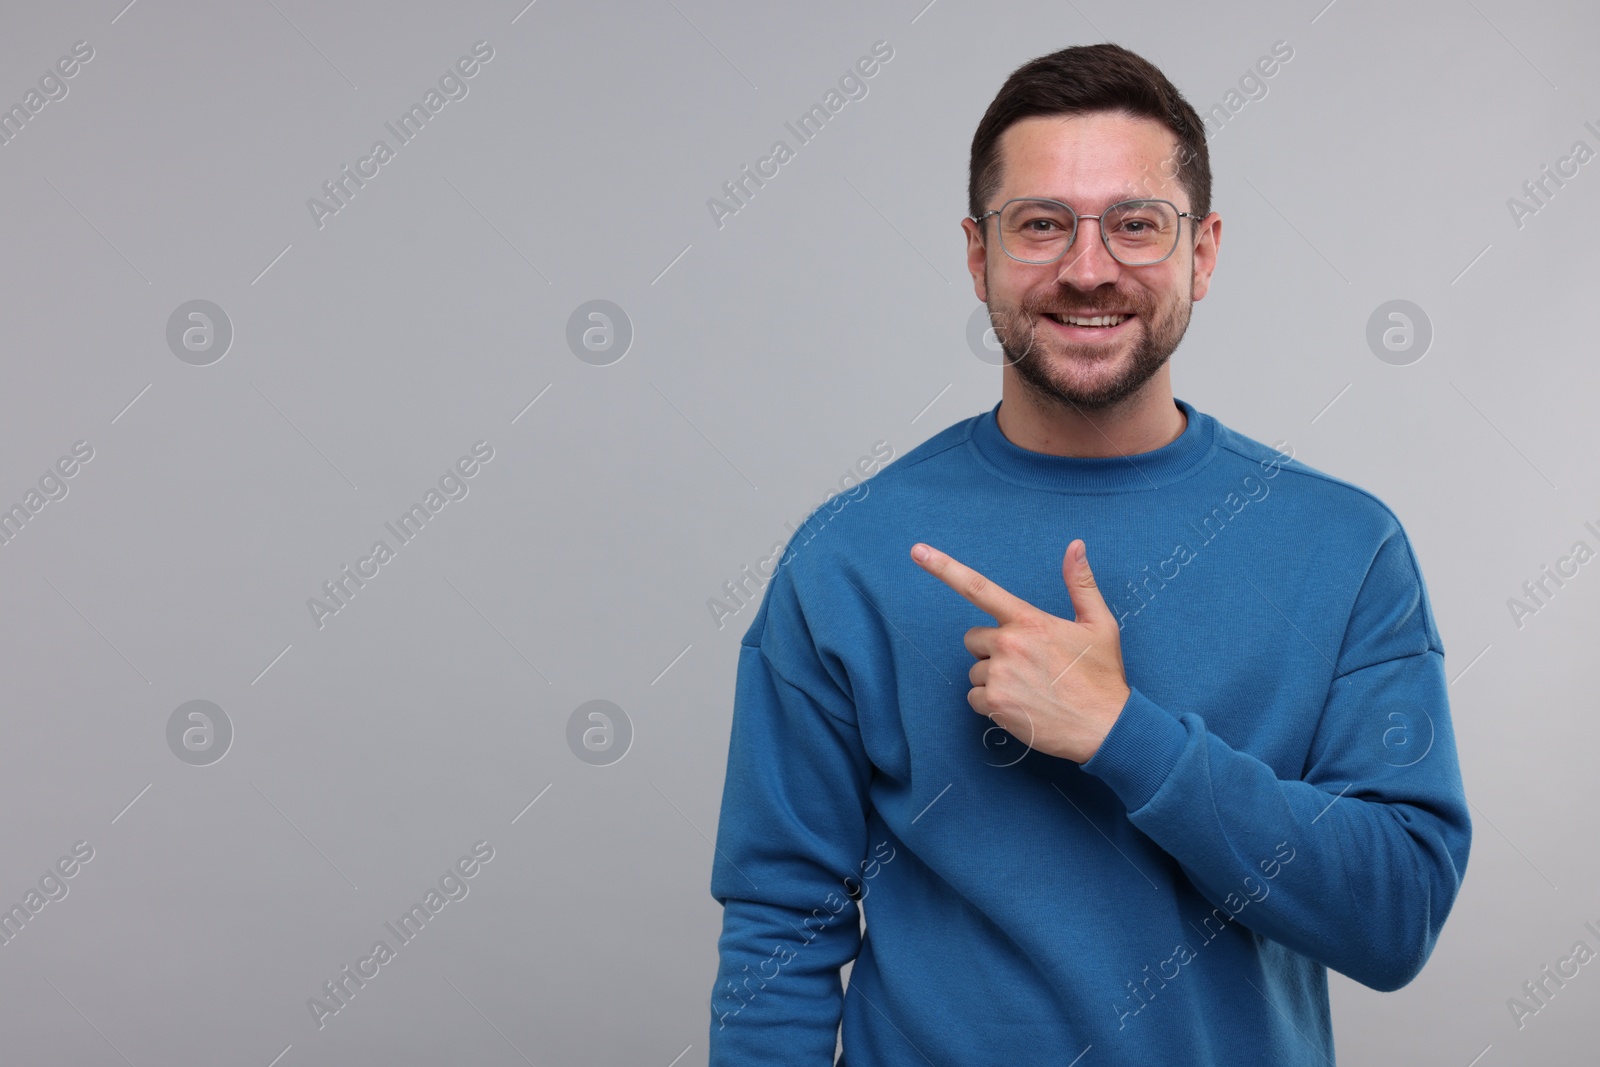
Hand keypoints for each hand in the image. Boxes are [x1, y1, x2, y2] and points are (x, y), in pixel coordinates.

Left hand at [910, 539, 1130, 763]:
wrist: (1107, 727)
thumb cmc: (1102, 676)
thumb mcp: (1099, 624)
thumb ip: (1081, 583)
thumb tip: (1075, 545)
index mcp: (1029, 620)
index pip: (979, 588)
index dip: (944, 567)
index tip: (917, 552)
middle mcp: (1009, 644)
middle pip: (974, 639)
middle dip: (993, 650)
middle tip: (1027, 665)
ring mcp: (999, 675)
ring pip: (976, 671)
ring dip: (994, 679)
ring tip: (1029, 689)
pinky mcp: (995, 704)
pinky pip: (975, 698)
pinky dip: (992, 704)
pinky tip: (1021, 706)